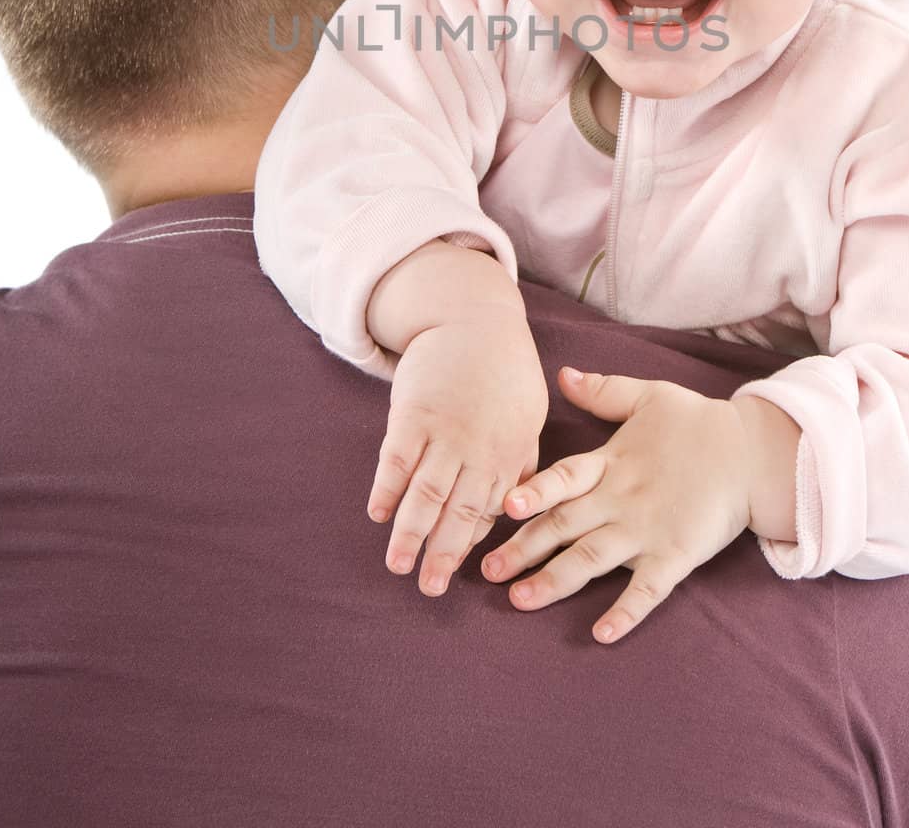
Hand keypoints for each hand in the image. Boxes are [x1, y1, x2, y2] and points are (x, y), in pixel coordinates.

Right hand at [367, 307, 548, 597]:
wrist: (474, 318)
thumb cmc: (507, 372)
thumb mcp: (530, 416)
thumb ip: (523, 463)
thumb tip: (514, 508)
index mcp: (511, 453)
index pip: (489, 511)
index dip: (471, 546)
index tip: (459, 577)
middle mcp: (478, 448)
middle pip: (457, 510)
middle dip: (442, 553)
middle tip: (427, 589)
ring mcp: (443, 431)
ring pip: (425, 491)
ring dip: (410, 531)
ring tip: (397, 565)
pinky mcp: (413, 413)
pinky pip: (396, 459)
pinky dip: (386, 488)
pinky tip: (378, 514)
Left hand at [480, 367, 752, 641]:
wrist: (752, 453)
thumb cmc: (696, 423)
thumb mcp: (648, 396)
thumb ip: (603, 392)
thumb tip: (562, 375)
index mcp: (611, 462)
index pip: (564, 477)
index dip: (534, 491)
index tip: (503, 506)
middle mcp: (621, 499)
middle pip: (564, 526)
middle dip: (523, 549)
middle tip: (487, 571)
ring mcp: (647, 531)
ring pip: (591, 560)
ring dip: (554, 582)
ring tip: (520, 600)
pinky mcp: (675, 556)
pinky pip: (647, 591)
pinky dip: (625, 612)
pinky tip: (602, 634)